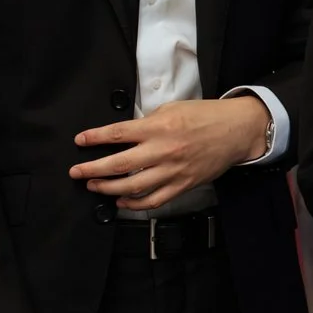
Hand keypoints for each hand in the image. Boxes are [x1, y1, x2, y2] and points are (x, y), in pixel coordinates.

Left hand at [70, 96, 269, 210]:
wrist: (236, 131)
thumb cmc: (206, 116)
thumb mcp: (174, 108)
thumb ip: (149, 121)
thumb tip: (128, 133)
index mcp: (158, 127)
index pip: (118, 134)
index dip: (94, 138)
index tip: (80, 141)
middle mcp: (162, 150)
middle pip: (118, 164)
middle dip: (92, 169)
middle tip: (76, 172)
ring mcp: (172, 170)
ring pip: (132, 186)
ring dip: (108, 188)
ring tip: (94, 185)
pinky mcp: (182, 185)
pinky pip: (154, 200)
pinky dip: (134, 204)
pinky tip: (121, 201)